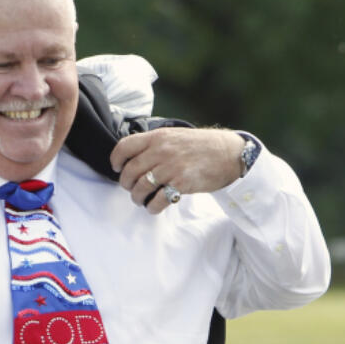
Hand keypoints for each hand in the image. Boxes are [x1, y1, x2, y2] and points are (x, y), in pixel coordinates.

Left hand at [110, 127, 244, 212]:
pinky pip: (157, 200)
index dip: (116, 160)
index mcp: (157, 137)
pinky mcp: (181, 184)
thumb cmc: (202, 146)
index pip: (124, 147)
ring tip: (141, 199)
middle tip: (130, 188)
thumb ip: (156, 144)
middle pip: (130, 171)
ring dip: (137, 197)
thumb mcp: (176, 136)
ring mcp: (171, 168)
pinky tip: (154, 207)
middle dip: (126, 184)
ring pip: (140, 188)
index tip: (117, 169)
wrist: (228, 154)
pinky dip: (152, 207)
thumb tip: (135, 157)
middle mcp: (161, 151)